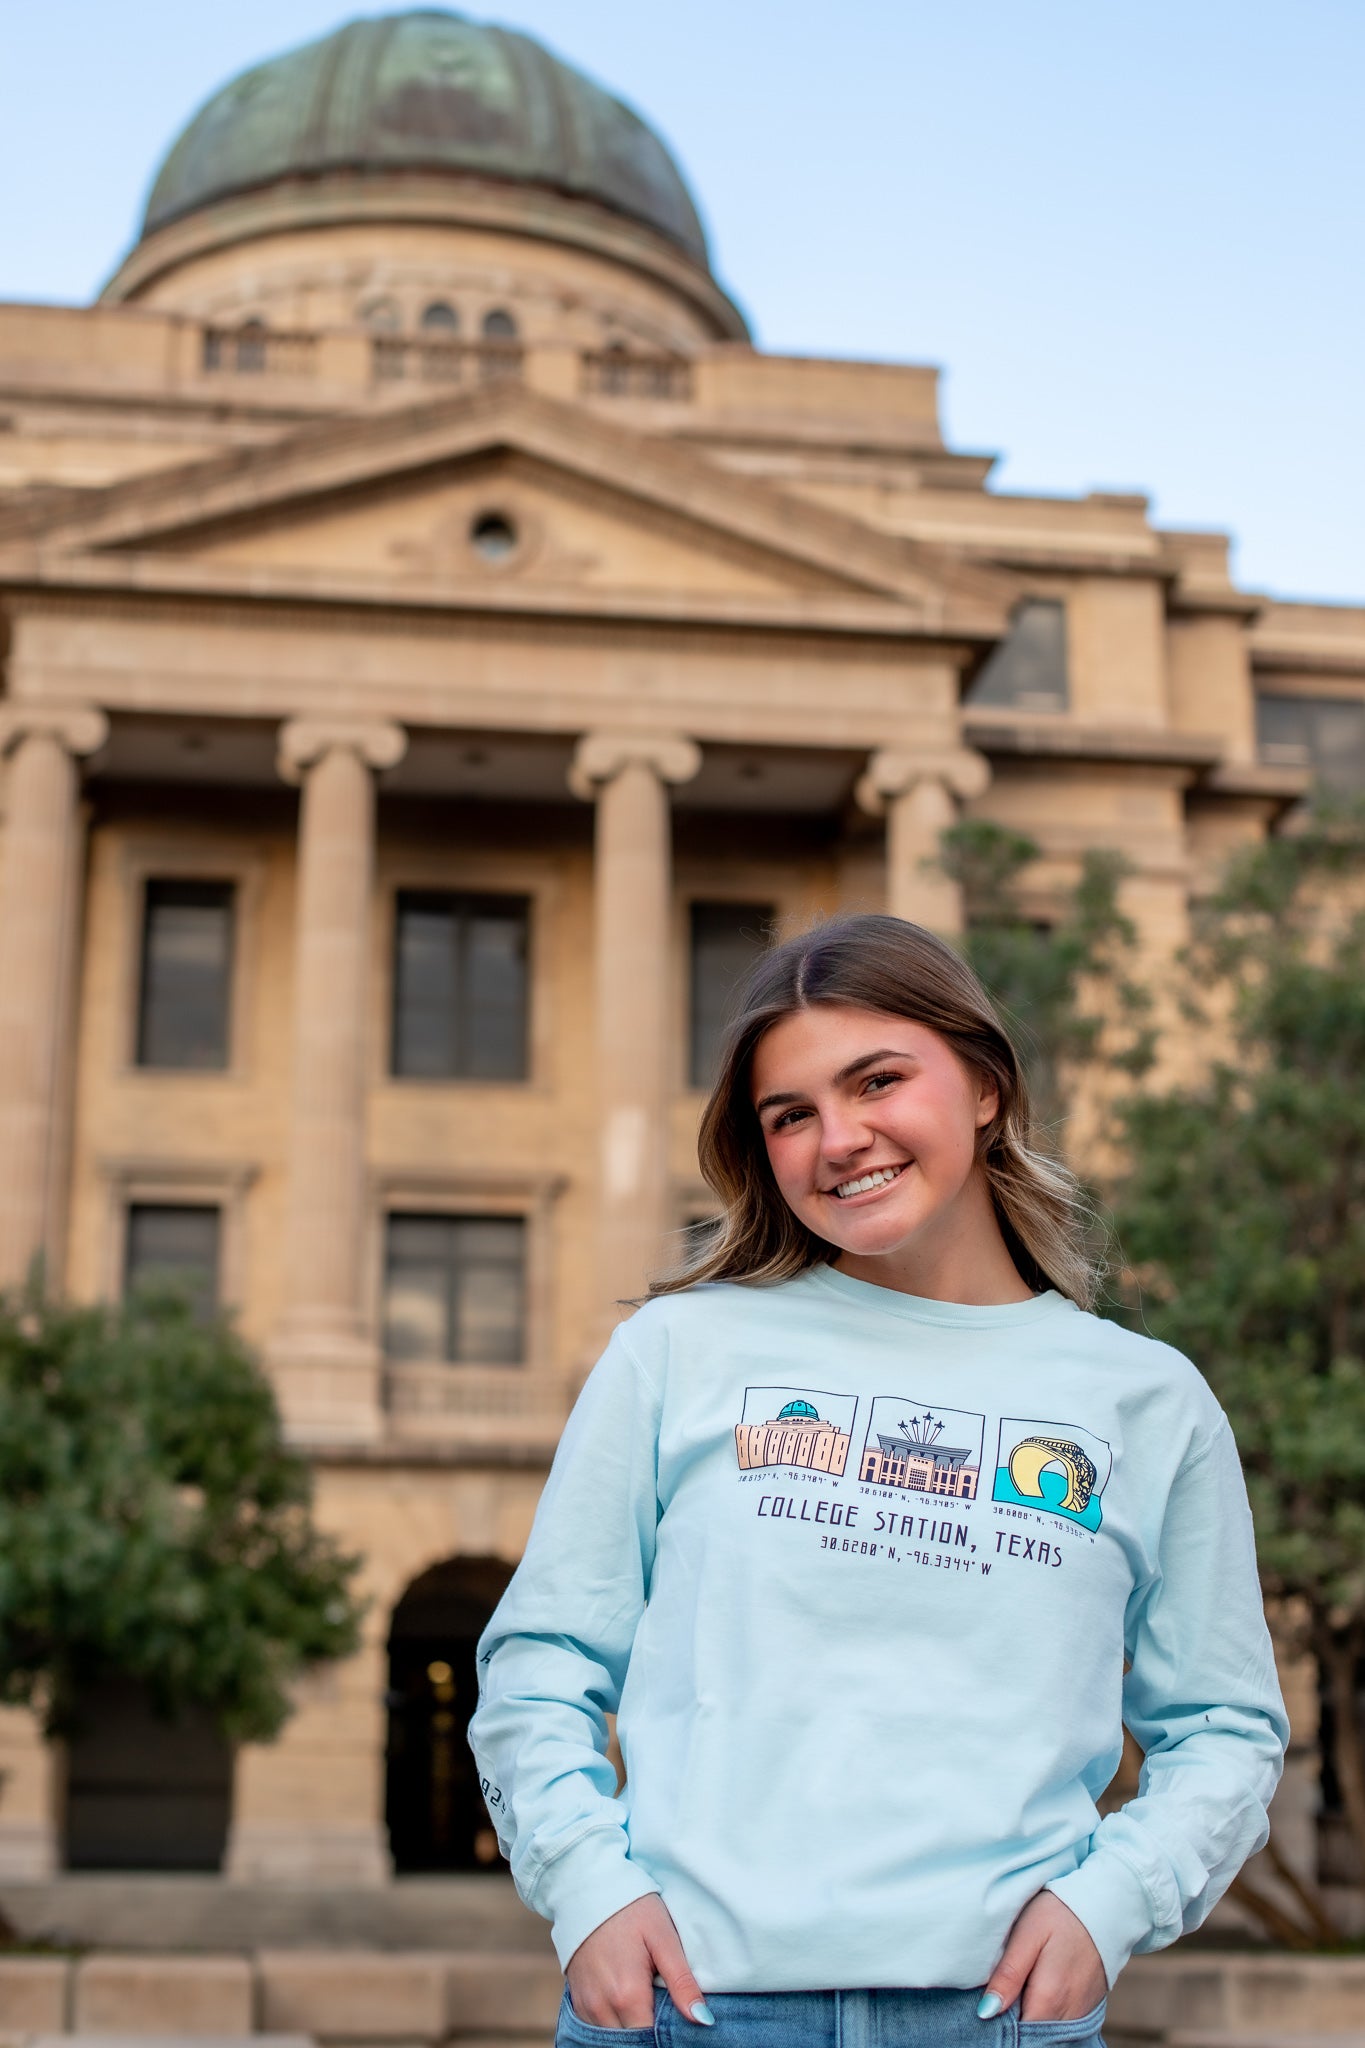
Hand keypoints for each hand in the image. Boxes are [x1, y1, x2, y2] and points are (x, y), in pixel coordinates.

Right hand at [566, 1894, 712, 2029]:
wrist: (588, 1884)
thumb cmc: (631, 1907)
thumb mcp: (663, 1937)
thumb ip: (682, 1982)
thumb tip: (704, 2020)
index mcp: (628, 1995)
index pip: (650, 2042)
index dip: (667, 2039)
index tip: (679, 2029)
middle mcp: (603, 2007)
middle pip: (631, 2043)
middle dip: (650, 2038)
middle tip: (666, 2016)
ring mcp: (586, 2005)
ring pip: (612, 2038)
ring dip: (631, 2031)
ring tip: (649, 2009)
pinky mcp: (577, 1999)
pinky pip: (596, 2028)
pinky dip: (613, 2025)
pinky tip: (628, 2008)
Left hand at [980, 1891, 1106, 2021]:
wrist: (1105, 1903)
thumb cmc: (1061, 1913)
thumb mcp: (1028, 1935)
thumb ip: (1009, 1975)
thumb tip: (986, 2012)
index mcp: (1048, 1999)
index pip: (1018, 2034)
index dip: (999, 2024)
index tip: (987, 2005)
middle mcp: (1067, 2013)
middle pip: (1033, 2033)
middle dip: (1014, 2021)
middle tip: (1000, 1991)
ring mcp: (1080, 2012)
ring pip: (1046, 2028)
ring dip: (1029, 2015)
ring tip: (1019, 1984)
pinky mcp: (1086, 2005)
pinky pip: (1060, 2020)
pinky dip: (1045, 2011)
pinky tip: (1036, 1987)